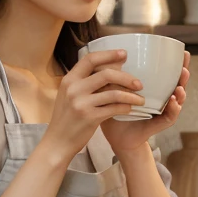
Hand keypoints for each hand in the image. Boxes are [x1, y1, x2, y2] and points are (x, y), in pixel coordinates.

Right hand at [43, 48, 146, 164]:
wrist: (57, 142)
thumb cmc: (66, 119)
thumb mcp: (68, 95)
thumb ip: (83, 82)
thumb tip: (108, 69)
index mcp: (69, 80)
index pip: (90, 59)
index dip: (108, 54)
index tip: (124, 54)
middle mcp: (74, 89)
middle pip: (106, 74)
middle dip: (126, 77)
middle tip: (139, 83)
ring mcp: (81, 103)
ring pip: (114, 93)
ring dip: (131, 95)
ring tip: (140, 99)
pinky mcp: (89, 118)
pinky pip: (114, 109)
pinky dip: (125, 107)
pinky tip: (130, 109)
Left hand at [101, 51, 190, 155]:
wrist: (117, 137)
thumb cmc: (117, 112)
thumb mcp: (117, 91)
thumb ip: (118, 77)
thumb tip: (110, 57)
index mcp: (156, 89)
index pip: (170, 74)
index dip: (178, 64)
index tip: (183, 52)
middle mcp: (163, 98)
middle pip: (179, 84)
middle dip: (184, 74)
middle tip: (185, 66)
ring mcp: (163, 111)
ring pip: (178, 100)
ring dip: (181, 92)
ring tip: (180, 86)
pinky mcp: (160, 124)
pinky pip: (170, 117)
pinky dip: (173, 109)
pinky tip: (173, 102)